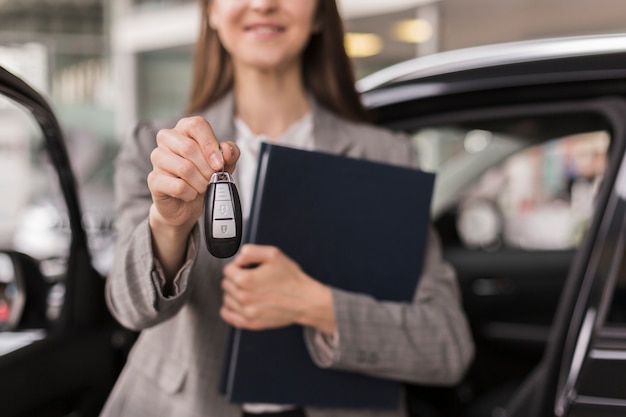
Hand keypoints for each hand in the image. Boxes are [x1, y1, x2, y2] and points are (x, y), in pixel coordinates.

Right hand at [148, 116, 238, 232]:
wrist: (188, 203)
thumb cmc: (204, 176)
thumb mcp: (225, 163)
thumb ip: (231, 153)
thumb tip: (226, 151)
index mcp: (184, 128)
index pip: (197, 125)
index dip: (210, 145)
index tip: (219, 164)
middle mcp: (167, 138)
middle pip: (189, 148)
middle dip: (207, 168)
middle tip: (213, 179)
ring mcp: (157, 158)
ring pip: (184, 168)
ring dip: (200, 182)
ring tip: (203, 187)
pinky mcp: (153, 179)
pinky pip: (178, 186)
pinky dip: (191, 194)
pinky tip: (190, 194)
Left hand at [221, 244, 335, 333]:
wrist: (305, 300)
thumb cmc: (291, 278)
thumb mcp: (273, 254)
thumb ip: (250, 251)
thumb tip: (237, 259)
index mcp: (246, 279)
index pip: (227, 270)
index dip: (238, 266)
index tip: (248, 268)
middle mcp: (243, 297)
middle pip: (225, 284)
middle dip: (236, 279)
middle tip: (252, 279)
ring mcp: (246, 312)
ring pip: (226, 298)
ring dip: (234, 293)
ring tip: (251, 290)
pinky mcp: (250, 323)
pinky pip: (227, 315)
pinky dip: (230, 308)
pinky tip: (241, 303)